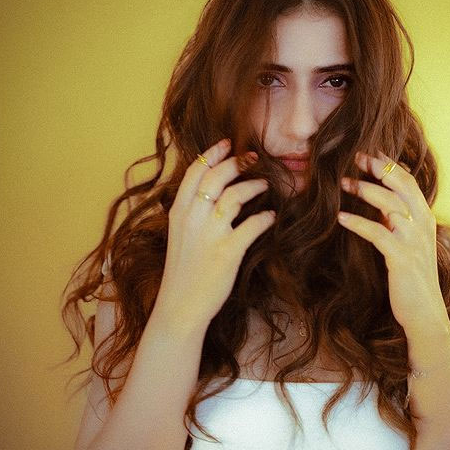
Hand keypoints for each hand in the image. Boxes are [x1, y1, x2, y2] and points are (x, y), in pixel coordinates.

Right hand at [153, 138, 275, 329]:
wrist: (179, 306)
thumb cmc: (182, 272)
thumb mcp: (179, 236)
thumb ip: (191, 213)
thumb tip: (211, 193)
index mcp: (178, 212)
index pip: (194, 171)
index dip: (213, 153)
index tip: (228, 143)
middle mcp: (192, 218)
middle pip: (217, 176)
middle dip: (237, 162)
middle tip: (253, 158)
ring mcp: (210, 234)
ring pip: (235, 195)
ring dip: (254, 186)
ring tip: (264, 185)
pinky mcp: (228, 251)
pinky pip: (253, 225)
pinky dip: (265, 218)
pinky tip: (271, 217)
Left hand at [337, 149, 448, 334]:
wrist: (425, 314)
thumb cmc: (413, 280)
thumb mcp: (410, 245)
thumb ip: (400, 223)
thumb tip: (380, 205)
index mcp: (425, 218)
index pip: (409, 181)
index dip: (389, 164)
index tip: (370, 152)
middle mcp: (422, 225)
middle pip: (401, 185)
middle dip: (377, 168)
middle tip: (354, 157)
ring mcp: (414, 240)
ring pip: (389, 204)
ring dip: (364, 190)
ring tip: (342, 182)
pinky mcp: (401, 258)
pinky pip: (377, 233)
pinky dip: (358, 222)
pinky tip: (340, 217)